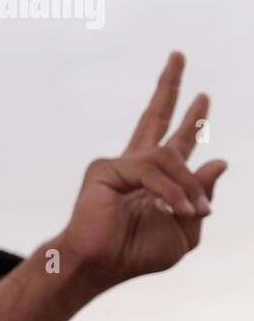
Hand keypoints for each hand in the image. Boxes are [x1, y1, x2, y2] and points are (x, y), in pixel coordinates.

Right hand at [57, 52, 226, 289]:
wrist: (101, 265)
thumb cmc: (136, 254)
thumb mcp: (186, 231)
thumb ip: (202, 197)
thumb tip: (219, 161)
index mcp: (154, 180)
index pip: (175, 141)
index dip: (191, 120)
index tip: (203, 96)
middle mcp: (135, 165)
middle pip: (155, 117)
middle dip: (169, 86)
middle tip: (178, 55)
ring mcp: (118, 164)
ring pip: (169, 157)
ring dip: (188, 187)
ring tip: (194, 212)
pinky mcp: (105, 168)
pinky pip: (152, 171)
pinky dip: (171, 192)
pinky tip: (177, 209)